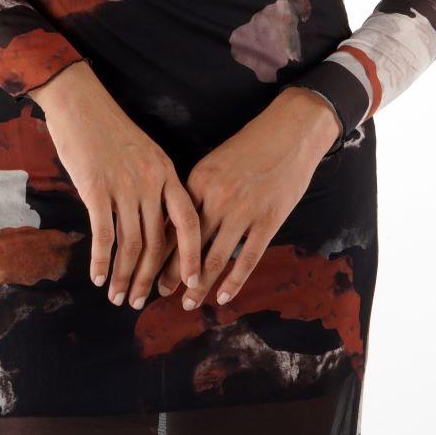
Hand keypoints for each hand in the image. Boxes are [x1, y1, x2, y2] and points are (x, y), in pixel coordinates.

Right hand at [33, 60, 203, 307]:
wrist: (81, 103)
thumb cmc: (110, 129)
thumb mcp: (145, 154)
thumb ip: (153, 186)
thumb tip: (154, 225)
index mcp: (166, 173)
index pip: (188, 222)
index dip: (191, 255)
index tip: (191, 281)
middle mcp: (150, 182)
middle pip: (157, 242)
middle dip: (150, 278)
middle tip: (142, 302)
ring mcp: (124, 186)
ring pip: (131, 245)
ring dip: (125, 277)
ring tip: (119, 297)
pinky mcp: (95, 189)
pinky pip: (103, 235)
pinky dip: (102, 262)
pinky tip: (98, 278)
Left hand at [154, 86, 342, 309]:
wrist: (290, 131)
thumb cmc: (251, 146)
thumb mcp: (215, 163)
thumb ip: (198, 193)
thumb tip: (174, 224)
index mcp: (198, 181)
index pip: (172, 224)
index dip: (157, 250)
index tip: (145, 269)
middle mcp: (217, 198)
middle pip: (189, 245)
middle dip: (172, 274)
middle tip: (158, 294)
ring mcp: (244, 211)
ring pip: (215, 257)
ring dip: (199, 284)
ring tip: (188, 303)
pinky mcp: (269, 220)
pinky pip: (247, 258)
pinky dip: (234, 281)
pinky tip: (223, 296)